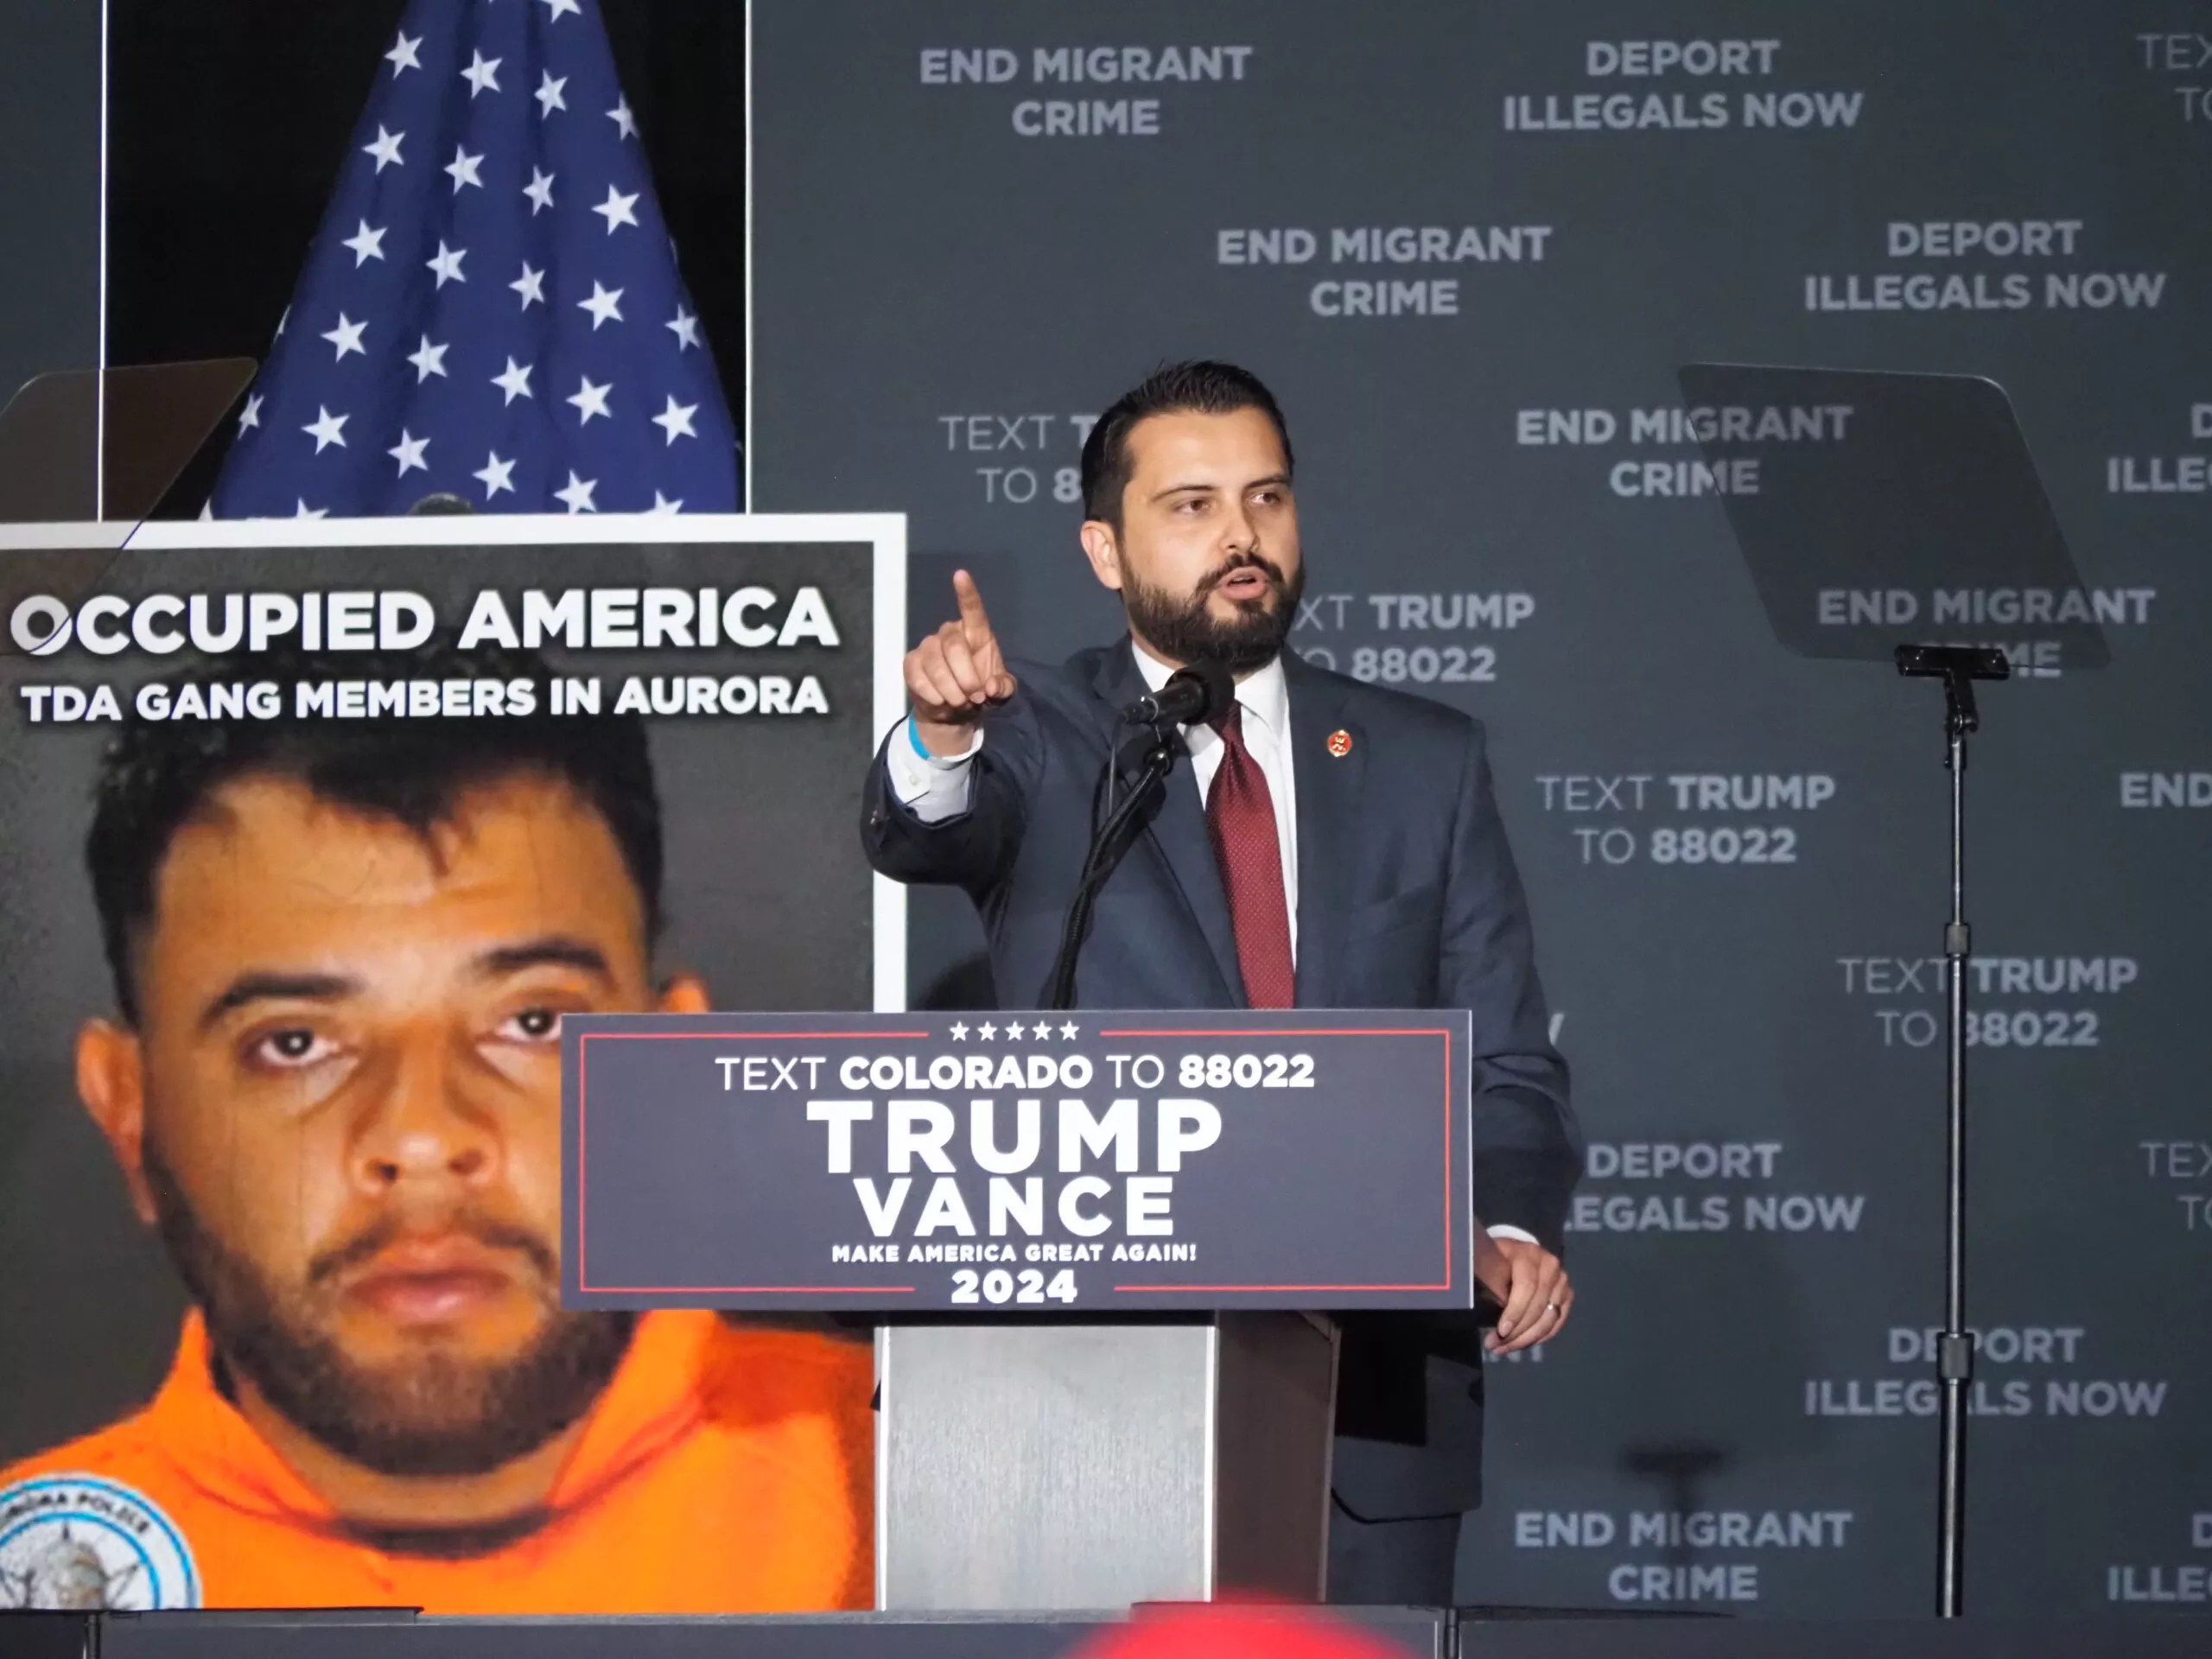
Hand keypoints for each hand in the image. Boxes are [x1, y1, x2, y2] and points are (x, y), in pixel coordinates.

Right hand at [905, 569, 1016, 753]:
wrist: (955, 712)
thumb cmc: (980, 692)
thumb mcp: (1000, 693)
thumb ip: (1003, 689)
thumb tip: (991, 687)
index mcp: (977, 634)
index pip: (972, 609)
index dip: (966, 593)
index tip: (960, 575)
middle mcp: (951, 634)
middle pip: (953, 644)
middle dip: (965, 676)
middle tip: (974, 697)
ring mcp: (929, 647)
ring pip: (934, 661)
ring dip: (949, 688)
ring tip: (959, 702)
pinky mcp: (912, 663)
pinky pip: (917, 675)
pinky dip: (931, 693)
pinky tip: (940, 702)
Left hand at [1483, 1236, 1571, 1354]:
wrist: (1516, 1252)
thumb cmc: (1498, 1259)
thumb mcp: (1490, 1263)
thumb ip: (1492, 1283)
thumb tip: (1490, 1312)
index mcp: (1529, 1254)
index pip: (1527, 1287)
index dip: (1515, 1312)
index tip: (1501, 1332)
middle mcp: (1551, 1266)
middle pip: (1539, 1306)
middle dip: (1517, 1332)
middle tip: (1496, 1346)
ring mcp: (1562, 1281)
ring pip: (1549, 1318)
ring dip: (1527, 1339)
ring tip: (1505, 1348)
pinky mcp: (1567, 1295)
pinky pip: (1557, 1322)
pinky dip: (1541, 1337)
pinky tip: (1523, 1344)